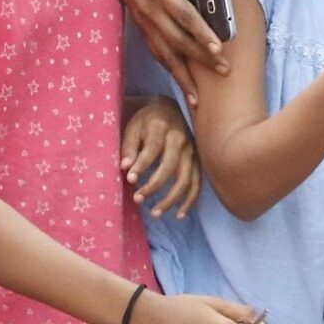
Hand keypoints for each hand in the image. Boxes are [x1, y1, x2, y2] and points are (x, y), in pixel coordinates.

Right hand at [107, 0, 226, 103]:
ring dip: (181, 75)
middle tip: (224, 70)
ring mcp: (140, 19)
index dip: (201, 33)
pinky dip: (169, 68)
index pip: (183, 16)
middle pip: (175, 40)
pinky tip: (182, 83)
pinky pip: (156, 50)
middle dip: (199, 58)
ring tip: (197, 97)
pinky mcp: (139, 25)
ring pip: (162, 53)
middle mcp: (147, 8)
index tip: (219, 48)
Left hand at [122, 97, 202, 218]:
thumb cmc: (146, 121)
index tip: (130, 180)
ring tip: (154, 213)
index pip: (153, 148)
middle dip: (154, 185)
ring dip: (171, 198)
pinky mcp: (198, 161)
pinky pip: (197, 183)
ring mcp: (193, 151)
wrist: (170, 109)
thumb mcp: (133, 126)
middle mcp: (181, 139)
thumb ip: (129, 146)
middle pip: (171, 166)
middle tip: (137, 199)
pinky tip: (179, 214)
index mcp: (162, 127)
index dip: (142, 165)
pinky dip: (189, 200)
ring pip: (186, 178)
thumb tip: (125, 167)